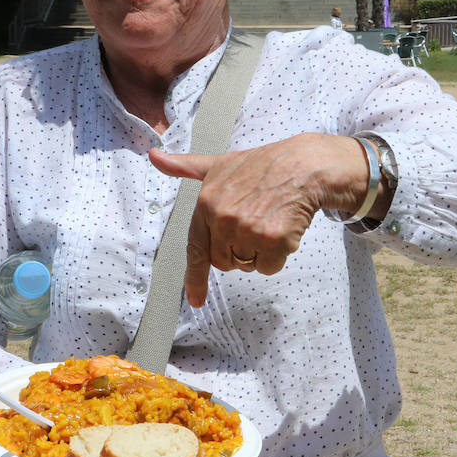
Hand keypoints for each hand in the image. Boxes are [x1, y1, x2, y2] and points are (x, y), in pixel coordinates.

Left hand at [148, 133, 371, 305]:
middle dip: (238, 252)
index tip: (196, 299)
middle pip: (224, 262)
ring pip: (248, 266)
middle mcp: (224, 218)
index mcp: (206, 203)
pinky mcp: (274, 240)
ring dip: (259, 253)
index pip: (195, 249)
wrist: (302, 166)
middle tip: (252, 225)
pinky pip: (269, 267)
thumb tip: (154, 156)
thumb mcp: (219, 164)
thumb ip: (185, 166)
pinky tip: (283, 229)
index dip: (195, 277)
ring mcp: (249, 230)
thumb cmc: (262, 166)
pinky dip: (278, 255)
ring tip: (268, 222)